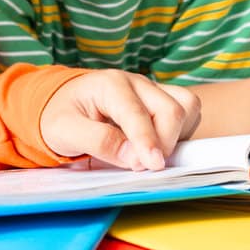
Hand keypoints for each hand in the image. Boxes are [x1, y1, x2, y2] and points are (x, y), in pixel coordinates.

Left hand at [39, 69, 200, 169]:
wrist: (63, 105)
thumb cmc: (62, 116)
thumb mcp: (64, 130)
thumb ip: (98, 141)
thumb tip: (134, 158)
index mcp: (110, 84)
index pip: (137, 113)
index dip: (147, 141)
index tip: (153, 166)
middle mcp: (136, 82)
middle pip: (170, 109)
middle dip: (165, 142)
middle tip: (147, 167)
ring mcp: (152, 90)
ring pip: (186, 107)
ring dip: (177, 134)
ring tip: (152, 154)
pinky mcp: (162, 100)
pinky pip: (188, 111)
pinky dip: (182, 130)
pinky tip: (159, 145)